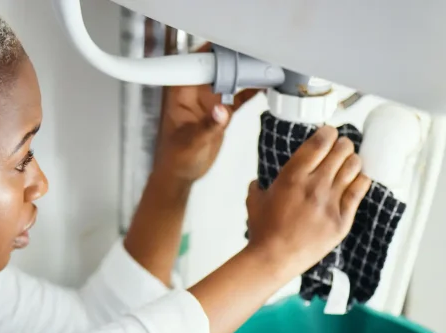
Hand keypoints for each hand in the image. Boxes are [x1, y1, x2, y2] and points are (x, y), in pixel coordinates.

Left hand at [153, 45, 260, 182]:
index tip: (236, 44)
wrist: (182, 174)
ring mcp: (210, 99)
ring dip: (247, 71)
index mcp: (183, 90)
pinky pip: (239, 94)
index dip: (217, 49)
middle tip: (260, 51)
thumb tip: (222, 111)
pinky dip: (252, 89)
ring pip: (231, 77)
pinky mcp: (222, 110)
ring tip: (269, 62)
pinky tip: (268, 83)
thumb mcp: (192, 142)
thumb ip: (208, 125)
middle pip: (219, 64)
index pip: (200, 61)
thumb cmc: (177, 158)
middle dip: (237, 56)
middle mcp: (197, 90)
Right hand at [244, 126, 370, 277]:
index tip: (329, 133)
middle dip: (342, 145)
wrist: (274, 259)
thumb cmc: (263, 232)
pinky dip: (360, 181)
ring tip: (348, 164)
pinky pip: (359, 191)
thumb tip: (258, 183)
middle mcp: (315, 185)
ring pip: (353, 167)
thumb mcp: (255, 201)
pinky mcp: (341, 220)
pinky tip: (358, 180)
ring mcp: (330, 203)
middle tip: (341, 148)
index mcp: (293, 176)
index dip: (329, 132)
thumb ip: (258, 186)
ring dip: (352, 161)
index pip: (321, 141)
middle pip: (342, 150)